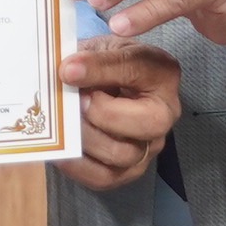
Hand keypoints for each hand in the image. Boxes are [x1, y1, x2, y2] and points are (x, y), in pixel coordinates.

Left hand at [55, 42, 182, 189]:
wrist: (98, 88)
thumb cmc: (101, 65)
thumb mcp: (98, 48)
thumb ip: (88, 56)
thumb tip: (67, 72)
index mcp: (161, 72)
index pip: (138, 67)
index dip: (100, 69)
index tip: (68, 70)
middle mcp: (164, 113)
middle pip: (148, 122)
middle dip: (104, 113)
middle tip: (76, 102)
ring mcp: (149, 145)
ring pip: (122, 153)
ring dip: (86, 138)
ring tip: (65, 122)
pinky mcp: (129, 171)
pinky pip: (104, 177)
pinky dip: (77, 165)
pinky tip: (61, 148)